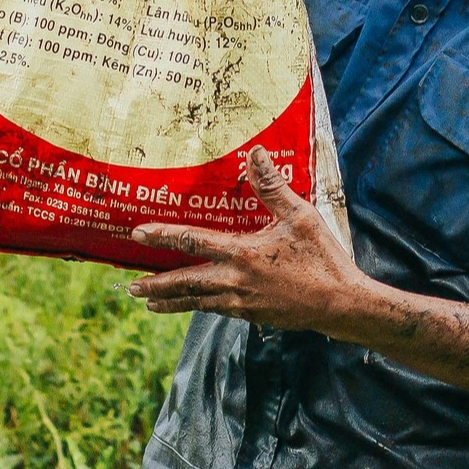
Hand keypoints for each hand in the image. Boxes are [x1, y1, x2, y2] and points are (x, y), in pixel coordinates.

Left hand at [127, 148, 371, 332]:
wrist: (340, 304)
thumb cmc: (322, 258)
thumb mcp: (300, 216)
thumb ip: (272, 186)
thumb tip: (255, 152)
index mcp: (242, 254)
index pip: (192, 241)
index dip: (163, 235)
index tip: (138, 233)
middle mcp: (234, 281)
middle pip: (185, 282)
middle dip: (155, 284)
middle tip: (128, 286)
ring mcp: (241, 302)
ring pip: (196, 301)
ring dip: (170, 300)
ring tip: (148, 301)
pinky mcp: (251, 315)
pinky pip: (215, 310)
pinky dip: (197, 306)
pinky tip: (193, 304)